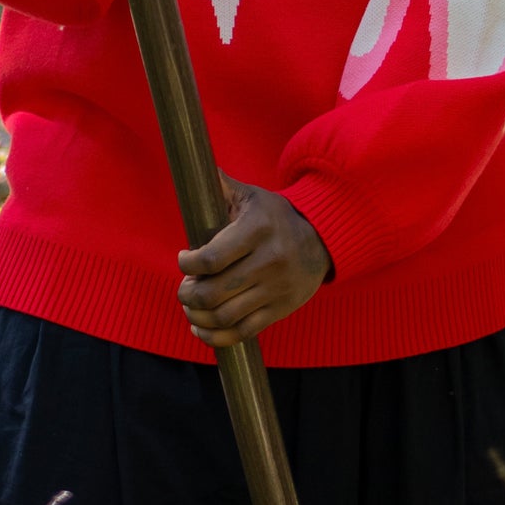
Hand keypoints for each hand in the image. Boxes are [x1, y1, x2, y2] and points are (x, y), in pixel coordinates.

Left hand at [177, 174, 332, 348]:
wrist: (321, 239)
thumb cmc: (275, 216)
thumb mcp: (253, 197)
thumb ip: (223, 187)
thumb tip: (197, 168)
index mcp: (257, 230)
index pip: (212, 259)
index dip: (189, 264)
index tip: (183, 259)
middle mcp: (269, 261)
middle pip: (214, 293)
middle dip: (188, 294)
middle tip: (184, 287)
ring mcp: (276, 289)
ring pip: (225, 316)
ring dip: (197, 316)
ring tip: (190, 306)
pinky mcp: (280, 310)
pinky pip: (242, 332)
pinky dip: (216, 337)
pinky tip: (201, 328)